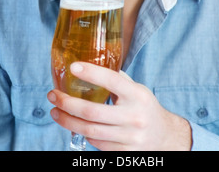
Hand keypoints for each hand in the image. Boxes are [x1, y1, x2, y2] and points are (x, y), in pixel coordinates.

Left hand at [47, 62, 191, 150]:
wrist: (165, 137)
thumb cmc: (145, 107)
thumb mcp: (138, 89)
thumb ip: (117, 80)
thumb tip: (91, 65)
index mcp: (138, 95)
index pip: (112, 80)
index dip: (92, 73)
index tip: (73, 66)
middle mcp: (134, 117)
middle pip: (92, 111)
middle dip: (67, 103)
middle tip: (53, 95)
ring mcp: (129, 138)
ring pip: (90, 131)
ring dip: (67, 121)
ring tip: (54, 111)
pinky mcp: (124, 153)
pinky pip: (96, 144)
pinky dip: (82, 133)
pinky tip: (74, 124)